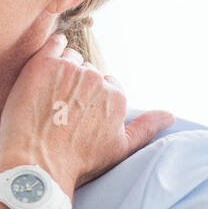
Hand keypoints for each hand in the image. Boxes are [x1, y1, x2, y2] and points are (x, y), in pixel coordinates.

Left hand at [0, 32, 174, 192]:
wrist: (36, 164)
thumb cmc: (77, 163)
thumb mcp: (119, 149)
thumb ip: (146, 128)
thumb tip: (171, 115)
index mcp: (115, 96)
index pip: (108, 85)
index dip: (92, 98)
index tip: (78, 112)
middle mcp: (96, 79)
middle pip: (88, 71)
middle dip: (77, 85)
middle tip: (60, 106)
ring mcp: (69, 69)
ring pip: (70, 59)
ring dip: (63, 70)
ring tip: (48, 95)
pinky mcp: (43, 64)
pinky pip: (53, 44)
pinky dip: (53, 47)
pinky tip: (47, 62)